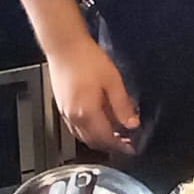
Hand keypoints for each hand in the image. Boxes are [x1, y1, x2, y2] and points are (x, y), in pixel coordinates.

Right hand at [49, 36, 139, 153]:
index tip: (131, 148)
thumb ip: (123, 106)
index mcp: (87, 112)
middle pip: (93, 141)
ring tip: (114, 133)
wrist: (65, 45)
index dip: (120, 146)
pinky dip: (88, 130)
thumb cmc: (86, 58)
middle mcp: (74, 116)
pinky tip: (98, 122)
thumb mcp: (113, 81)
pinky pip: (75, 126)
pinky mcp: (61, 105)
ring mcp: (65, 112)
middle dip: (110, 145)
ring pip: (83, 136)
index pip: (106, 139)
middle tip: (125, 143)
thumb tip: (132, 123)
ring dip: (99, 139)